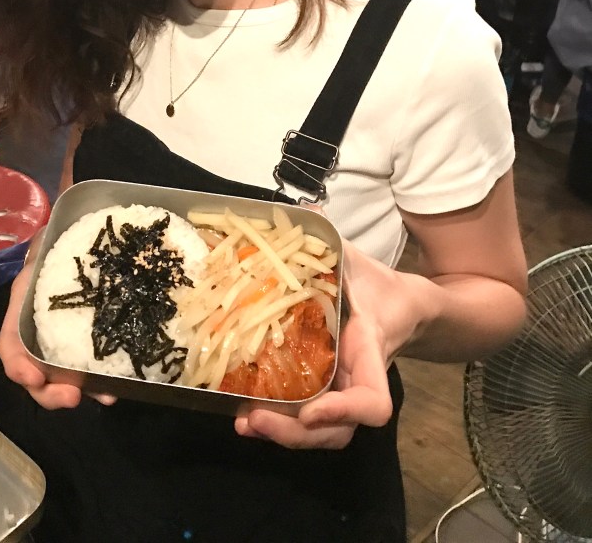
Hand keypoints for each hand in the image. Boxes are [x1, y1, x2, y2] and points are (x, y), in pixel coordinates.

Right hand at [0, 229, 116, 409]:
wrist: (68, 252)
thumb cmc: (53, 252)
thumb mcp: (43, 250)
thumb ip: (43, 248)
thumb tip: (50, 235)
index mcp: (21, 314)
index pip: (10, 346)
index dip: (18, 366)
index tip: (34, 378)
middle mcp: (37, 336)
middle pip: (34, 376)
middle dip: (50, 393)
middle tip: (72, 397)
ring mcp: (59, 346)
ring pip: (60, 381)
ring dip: (79, 393)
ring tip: (105, 397)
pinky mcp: (83, 347)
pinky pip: (87, 372)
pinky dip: (99, 383)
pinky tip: (117, 388)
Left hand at [234, 242, 418, 449]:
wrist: (402, 307)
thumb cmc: (378, 286)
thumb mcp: (360, 260)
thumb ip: (332, 238)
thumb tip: (307, 209)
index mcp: (368, 350)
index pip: (373, 400)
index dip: (345, 412)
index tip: (310, 410)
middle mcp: (356, 380)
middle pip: (339, 433)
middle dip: (297, 435)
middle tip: (255, 420)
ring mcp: (340, 391)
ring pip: (321, 434)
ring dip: (282, 435)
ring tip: (243, 423)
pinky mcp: (323, 390)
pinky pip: (304, 417)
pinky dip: (277, 420)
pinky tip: (243, 411)